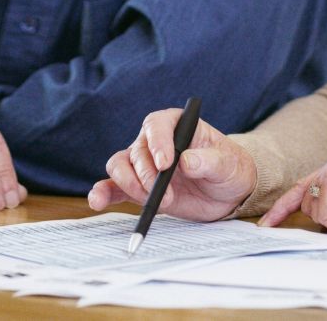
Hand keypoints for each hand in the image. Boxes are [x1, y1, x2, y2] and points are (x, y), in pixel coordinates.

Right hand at [88, 109, 256, 220]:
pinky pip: (113, 186)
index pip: (156, 124)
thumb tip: (187, 162)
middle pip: (136, 150)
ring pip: (120, 165)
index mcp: (176, 124)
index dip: (157, 142)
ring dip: (130, 184)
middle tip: (166, 194)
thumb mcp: (229, 164)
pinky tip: (97, 201)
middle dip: (147, 174)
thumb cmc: (229, 169)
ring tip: (153, 202)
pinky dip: (103, 193)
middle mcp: (154, 141)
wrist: (227, 192)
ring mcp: (143, 164)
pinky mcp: (138, 186)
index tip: (166, 163)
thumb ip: (210, 161)